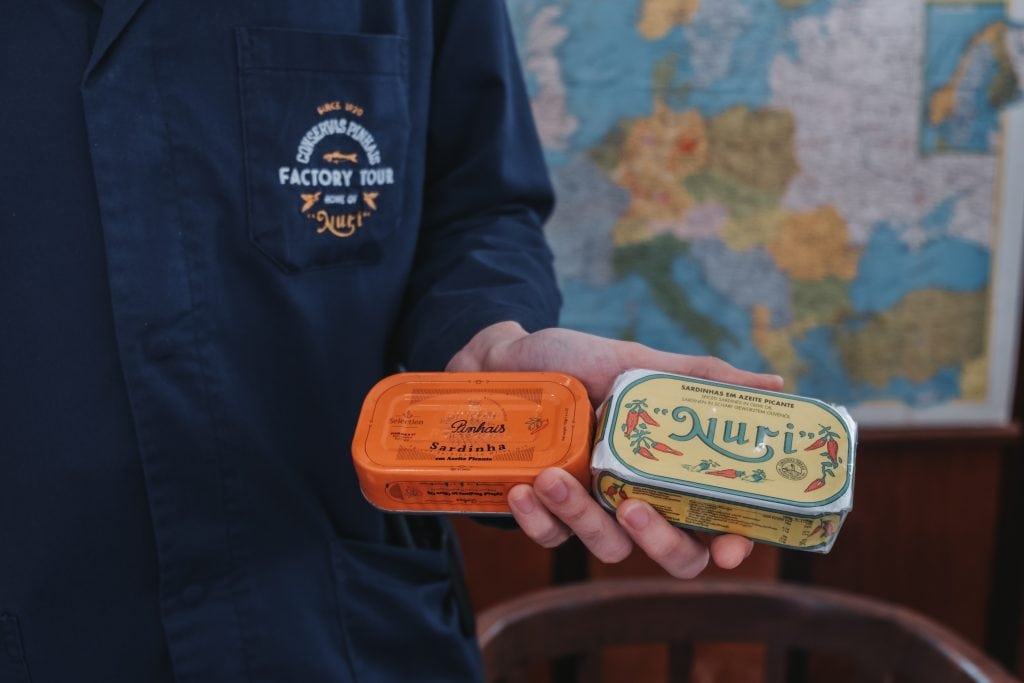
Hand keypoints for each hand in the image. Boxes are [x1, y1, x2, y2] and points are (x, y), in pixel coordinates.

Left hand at [447, 322, 783, 577]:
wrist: (502, 358)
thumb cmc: (575, 360)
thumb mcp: (635, 359)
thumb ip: (699, 377)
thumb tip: (778, 384)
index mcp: (670, 465)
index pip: (716, 519)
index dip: (733, 542)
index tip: (731, 548)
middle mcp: (639, 493)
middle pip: (674, 554)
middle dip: (661, 543)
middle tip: (633, 508)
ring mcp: (594, 507)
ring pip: (608, 547)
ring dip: (582, 517)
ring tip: (553, 476)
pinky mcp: (546, 513)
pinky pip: (550, 538)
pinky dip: (538, 519)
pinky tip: (523, 488)